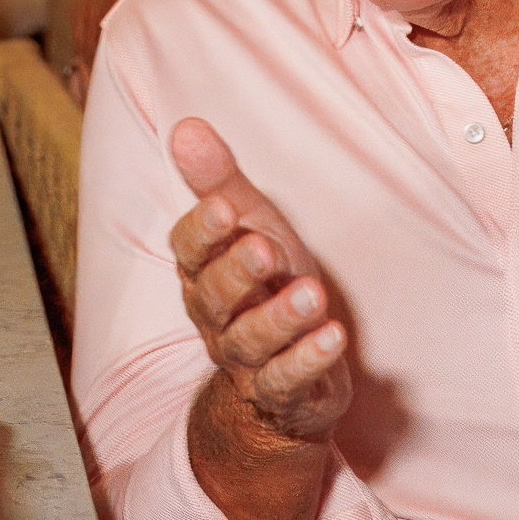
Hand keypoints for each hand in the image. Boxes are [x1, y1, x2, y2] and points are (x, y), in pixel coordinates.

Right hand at [167, 118, 350, 445]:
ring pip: (250, 341)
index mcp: (203, 275)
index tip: (224, 207)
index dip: (203, 232)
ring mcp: (246, 360)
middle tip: (265, 249)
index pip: (188, 252)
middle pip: (214, 298)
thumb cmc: (267, 285)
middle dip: (237, 273)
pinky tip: (333, 337)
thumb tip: (186, 126)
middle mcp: (216, 320)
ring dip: (280, 318)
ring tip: (312, 293)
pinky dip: (308, 360)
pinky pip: (286, 381)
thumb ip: (220, 182)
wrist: (286, 378)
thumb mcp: (252, 227)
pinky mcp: (280, 393)